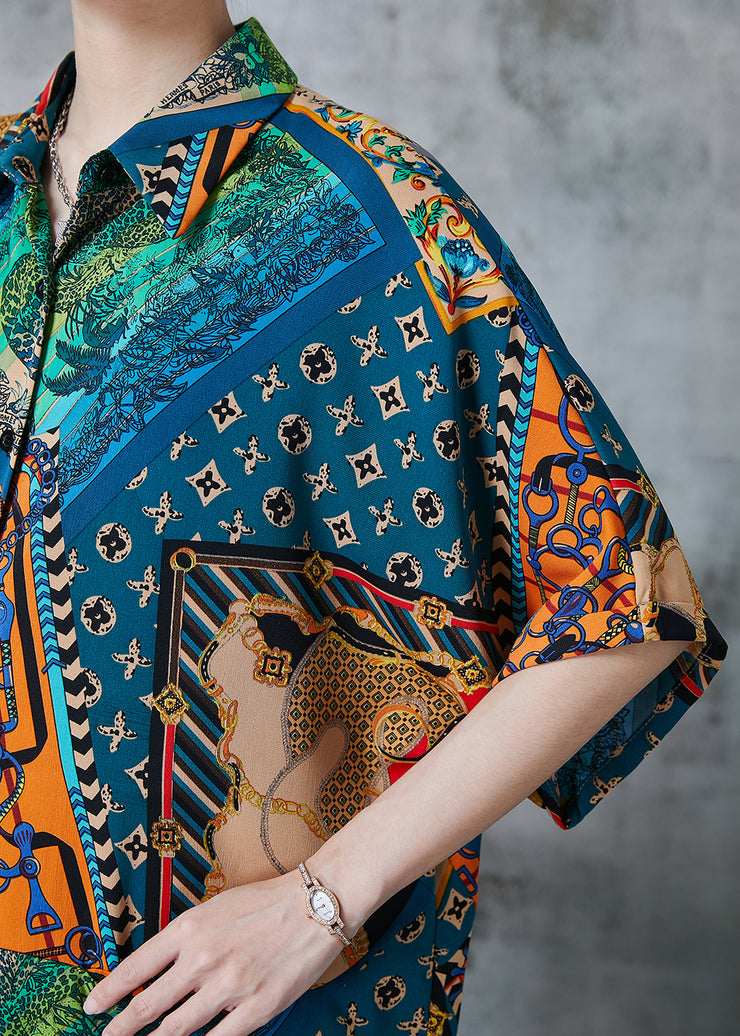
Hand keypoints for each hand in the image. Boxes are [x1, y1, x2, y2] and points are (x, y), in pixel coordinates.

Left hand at [83, 870, 343, 1035]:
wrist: (315, 904)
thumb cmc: (266, 902)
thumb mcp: (216, 908)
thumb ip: (186, 938)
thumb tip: (158, 969)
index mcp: (189, 928)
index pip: (135, 967)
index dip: (109, 992)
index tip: (92, 1007)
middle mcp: (202, 958)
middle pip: (147, 1005)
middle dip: (122, 1027)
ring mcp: (227, 987)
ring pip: (176, 1029)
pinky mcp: (254, 1009)